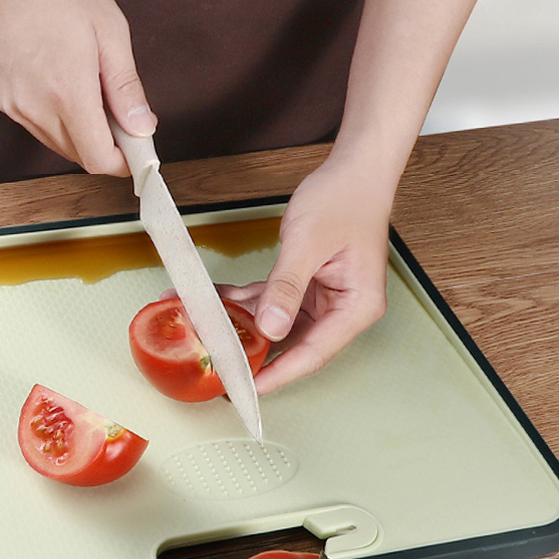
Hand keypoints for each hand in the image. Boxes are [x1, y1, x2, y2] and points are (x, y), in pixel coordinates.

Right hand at [0, 0, 155, 174]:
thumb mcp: (109, 30)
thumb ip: (126, 87)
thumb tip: (143, 127)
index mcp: (69, 94)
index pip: (99, 159)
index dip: (123, 163)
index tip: (138, 150)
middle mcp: (38, 109)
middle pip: (81, 156)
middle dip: (108, 146)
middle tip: (124, 116)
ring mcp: (17, 108)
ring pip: (61, 145)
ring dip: (85, 135)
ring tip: (95, 94)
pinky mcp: (5, 101)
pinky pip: (42, 129)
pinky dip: (62, 122)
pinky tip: (69, 89)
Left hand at [220, 148, 393, 394]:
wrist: (353, 170)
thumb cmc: (344, 199)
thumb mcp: (308, 243)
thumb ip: (287, 287)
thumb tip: (270, 328)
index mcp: (356, 307)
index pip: (314, 352)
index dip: (279, 374)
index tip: (248, 388)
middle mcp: (341, 309)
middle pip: (293, 344)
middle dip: (252, 352)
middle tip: (215, 364)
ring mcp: (321, 298)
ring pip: (275, 324)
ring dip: (239, 324)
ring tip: (202, 330)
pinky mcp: (304, 285)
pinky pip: (269, 300)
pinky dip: (243, 300)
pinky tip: (214, 301)